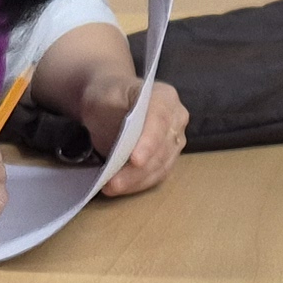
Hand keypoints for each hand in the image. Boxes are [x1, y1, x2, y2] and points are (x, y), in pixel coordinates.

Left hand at [81, 73, 189, 195]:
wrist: (108, 101)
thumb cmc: (107, 95)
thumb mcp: (105, 95)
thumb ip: (116, 114)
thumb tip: (123, 143)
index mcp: (165, 96)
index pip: (160, 120)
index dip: (149, 142)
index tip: (135, 160)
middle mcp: (177, 119)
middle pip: (162, 148)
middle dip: (138, 170)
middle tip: (113, 183)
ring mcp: (175, 140)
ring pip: (161, 166)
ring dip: (136, 181)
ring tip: (112, 187)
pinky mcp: (168, 158)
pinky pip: (157, 175)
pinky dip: (138, 184)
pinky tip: (120, 187)